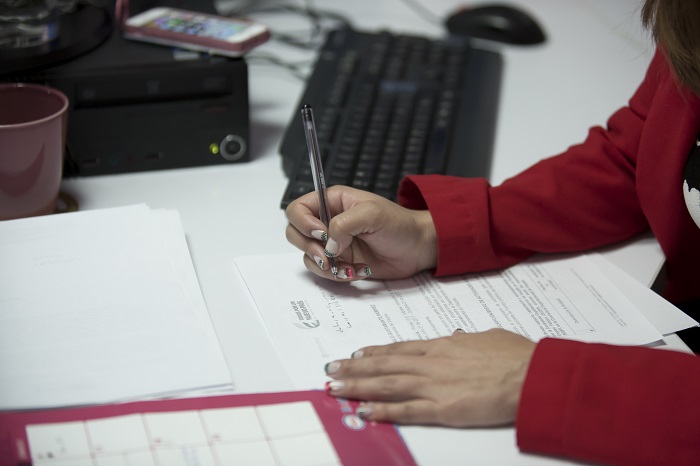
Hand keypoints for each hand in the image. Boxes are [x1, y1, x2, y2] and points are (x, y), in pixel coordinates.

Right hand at [285, 186, 436, 280]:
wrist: (417, 249)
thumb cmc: (399, 224)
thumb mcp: (372, 214)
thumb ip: (344, 224)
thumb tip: (328, 243)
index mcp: (332, 202)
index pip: (298, 209)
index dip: (303, 223)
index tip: (322, 234)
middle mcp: (328, 221)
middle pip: (295, 233)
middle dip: (309, 247)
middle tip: (328, 256)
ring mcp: (332, 243)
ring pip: (308, 256)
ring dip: (325, 266)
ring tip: (348, 267)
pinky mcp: (340, 262)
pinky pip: (325, 272)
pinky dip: (338, 276)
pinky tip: (359, 271)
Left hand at [323, 328, 535, 426]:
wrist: (529, 376)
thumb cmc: (514, 356)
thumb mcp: (486, 338)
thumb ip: (466, 340)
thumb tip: (458, 339)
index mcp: (441, 346)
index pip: (399, 349)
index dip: (375, 353)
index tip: (356, 354)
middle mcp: (431, 363)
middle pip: (384, 366)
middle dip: (355, 369)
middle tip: (331, 370)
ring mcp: (434, 386)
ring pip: (387, 385)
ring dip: (358, 387)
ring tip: (335, 388)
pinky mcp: (442, 409)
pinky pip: (406, 410)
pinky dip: (383, 411)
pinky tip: (365, 411)